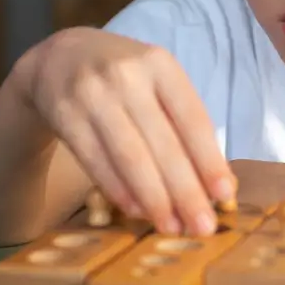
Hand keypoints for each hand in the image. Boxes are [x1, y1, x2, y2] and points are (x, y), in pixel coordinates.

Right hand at [12, 27, 235, 235]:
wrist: (59, 57)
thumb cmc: (125, 76)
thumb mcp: (157, 80)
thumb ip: (182, 122)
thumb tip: (214, 182)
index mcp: (160, 65)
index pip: (192, 118)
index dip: (209, 160)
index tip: (225, 195)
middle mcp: (127, 77)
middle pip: (163, 144)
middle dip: (186, 191)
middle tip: (203, 227)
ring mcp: (93, 96)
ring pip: (130, 158)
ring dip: (154, 199)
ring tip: (172, 227)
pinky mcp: (66, 117)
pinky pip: (97, 163)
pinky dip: (119, 191)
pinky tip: (137, 211)